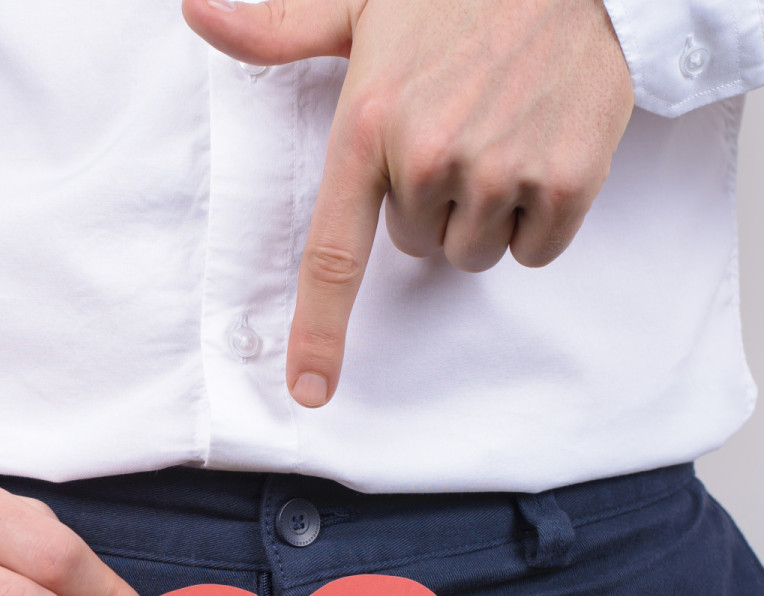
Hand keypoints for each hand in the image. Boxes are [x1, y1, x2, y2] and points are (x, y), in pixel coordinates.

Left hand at [183, 0, 635, 406]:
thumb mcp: (358, 2)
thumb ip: (278, 29)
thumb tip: (196, 12)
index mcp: (368, 124)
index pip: (334, 254)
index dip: (320, 332)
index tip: (310, 390)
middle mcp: (429, 157)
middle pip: (415, 246)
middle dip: (430, 204)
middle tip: (456, 127)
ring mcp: (501, 171)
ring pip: (473, 253)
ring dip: (484, 212)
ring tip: (500, 131)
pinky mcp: (567, 181)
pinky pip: (535, 250)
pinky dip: (539, 216)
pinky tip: (540, 146)